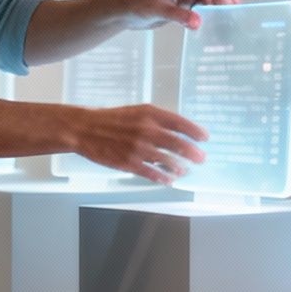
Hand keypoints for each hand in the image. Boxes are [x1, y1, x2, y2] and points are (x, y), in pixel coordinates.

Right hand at [76, 105, 208, 184]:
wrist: (85, 129)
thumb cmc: (112, 119)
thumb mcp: (137, 111)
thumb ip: (156, 119)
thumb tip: (177, 131)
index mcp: (149, 114)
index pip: (179, 122)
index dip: (195, 131)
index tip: (205, 138)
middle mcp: (146, 130)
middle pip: (178, 143)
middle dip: (193, 152)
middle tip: (201, 158)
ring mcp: (138, 148)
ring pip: (167, 160)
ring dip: (179, 167)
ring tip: (185, 170)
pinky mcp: (129, 162)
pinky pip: (152, 173)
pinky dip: (163, 177)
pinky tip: (169, 180)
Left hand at [121, 0, 241, 31]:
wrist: (125, 13)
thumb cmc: (139, 5)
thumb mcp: (159, 10)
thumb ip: (179, 16)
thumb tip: (199, 23)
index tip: (228, 2)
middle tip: (237, 5)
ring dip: (217, 2)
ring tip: (230, 13)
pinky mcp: (180, 4)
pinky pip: (199, 5)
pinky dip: (208, 11)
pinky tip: (215, 19)